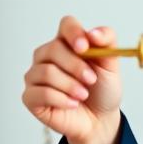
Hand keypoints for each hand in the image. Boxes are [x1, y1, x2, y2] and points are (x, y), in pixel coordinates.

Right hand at [21, 15, 122, 143]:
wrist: (100, 119)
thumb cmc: (102, 89)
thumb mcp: (111, 64)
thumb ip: (107, 43)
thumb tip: (93, 33)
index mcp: (68, 43)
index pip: (66, 24)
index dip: (74, 33)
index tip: (84, 47)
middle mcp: (48, 56)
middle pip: (54, 49)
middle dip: (76, 66)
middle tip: (91, 80)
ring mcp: (36, 75)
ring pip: (46, 72)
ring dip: (70, 85)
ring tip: (83, 94)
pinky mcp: (30, 96)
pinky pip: (40, 93)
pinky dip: (61, 99)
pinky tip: (72, 104)